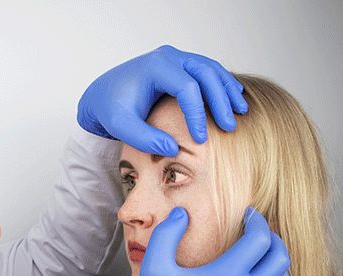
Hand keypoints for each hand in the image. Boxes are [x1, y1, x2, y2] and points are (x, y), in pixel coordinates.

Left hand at [77, 45, 247, 155]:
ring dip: (226, 90)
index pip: (187, 88)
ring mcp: (176, 59)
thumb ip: (144, 139)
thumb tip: (173, 151)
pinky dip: (220, 85)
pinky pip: (206, 72)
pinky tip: (233, 99)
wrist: (101, 95)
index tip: (200, 139)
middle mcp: (168, 57)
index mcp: (155, 67)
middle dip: (221, 100)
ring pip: (210, 69)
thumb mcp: (121, 126)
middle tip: (231, 125)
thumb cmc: (109, 108)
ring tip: (240, 111)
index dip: (198, 114)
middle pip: (205, 73)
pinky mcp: (179, 66)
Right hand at [129, 207, 290, 275]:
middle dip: (273, 238)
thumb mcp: (154, 266)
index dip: (258, 221)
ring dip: (276, 262)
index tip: (249, 214)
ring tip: (260, 254)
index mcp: (227, 274)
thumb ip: (167, 234)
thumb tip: (181, 214)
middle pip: (280, 257)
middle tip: (258, 231)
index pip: (260, 239)